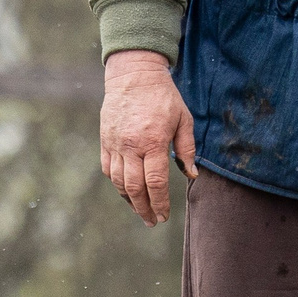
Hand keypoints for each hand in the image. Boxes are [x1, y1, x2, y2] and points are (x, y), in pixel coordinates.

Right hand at [101, 50, 196, 226]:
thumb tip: (192, 175)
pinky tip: (126, 191)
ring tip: (141, 210)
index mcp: (153, 142)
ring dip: (129, 200)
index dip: (160, 203)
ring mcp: (115, 144)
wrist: (134, 74)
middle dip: (144, 208)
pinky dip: (116, 183)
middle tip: (152, 221)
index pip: (155, 182)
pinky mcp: (105, 140)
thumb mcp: (183, 120)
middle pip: (134, 187)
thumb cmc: (164, 97)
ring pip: (118, 181)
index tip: (164, 216)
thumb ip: (186, 149)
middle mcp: (131, 146)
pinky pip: (107, 168)